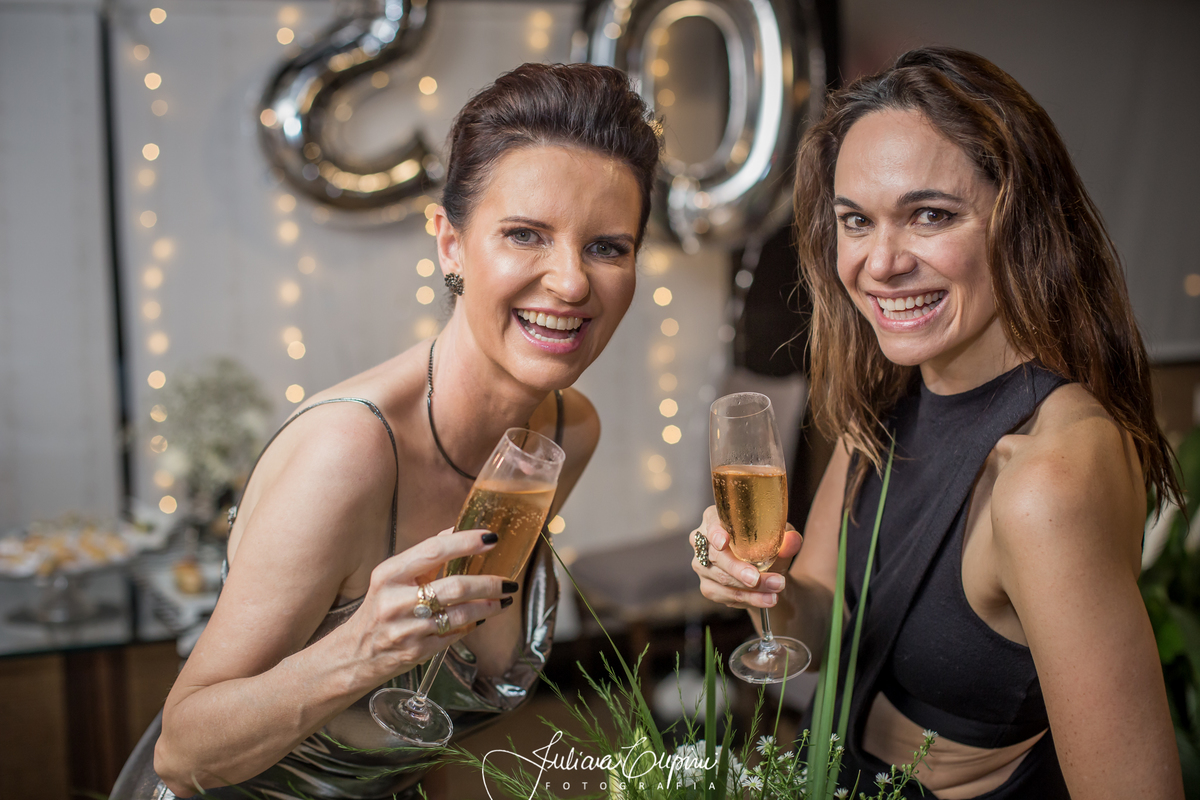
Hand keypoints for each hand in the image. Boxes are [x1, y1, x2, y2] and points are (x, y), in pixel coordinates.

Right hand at [349, 528, 515, 679]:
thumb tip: (456, 531)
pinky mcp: (416, 652)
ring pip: (460, 614)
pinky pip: (454, 635)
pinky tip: (481, 618)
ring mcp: (406, 629)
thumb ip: (424, 557)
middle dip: (488, 583)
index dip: (465, 542)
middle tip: (509, 581)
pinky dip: (472, 624)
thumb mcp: (392, 578)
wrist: (355, 654)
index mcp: (389, 574)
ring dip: (488, 606)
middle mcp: (395, 600)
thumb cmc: (379, 609)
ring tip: (503, 600)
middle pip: (454, 586)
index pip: (433, 550)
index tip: (491, 538)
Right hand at [691, 505, 801, 609]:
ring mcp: (701, 566)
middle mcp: (703, 542)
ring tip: (775, 590)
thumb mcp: (780, 540)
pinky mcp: (708, 587)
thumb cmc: (768, 547)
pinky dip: (750, 599)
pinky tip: (766, 599)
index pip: (711, 524)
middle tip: (757, 578)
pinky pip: (726, 595)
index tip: (724, 542)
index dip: (715, 534)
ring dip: (751, 588)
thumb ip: (786, 539)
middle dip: (739, 569)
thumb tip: (793, 539)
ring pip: (723, 579)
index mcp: (716, 520)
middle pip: (717, 556)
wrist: (769, 573)